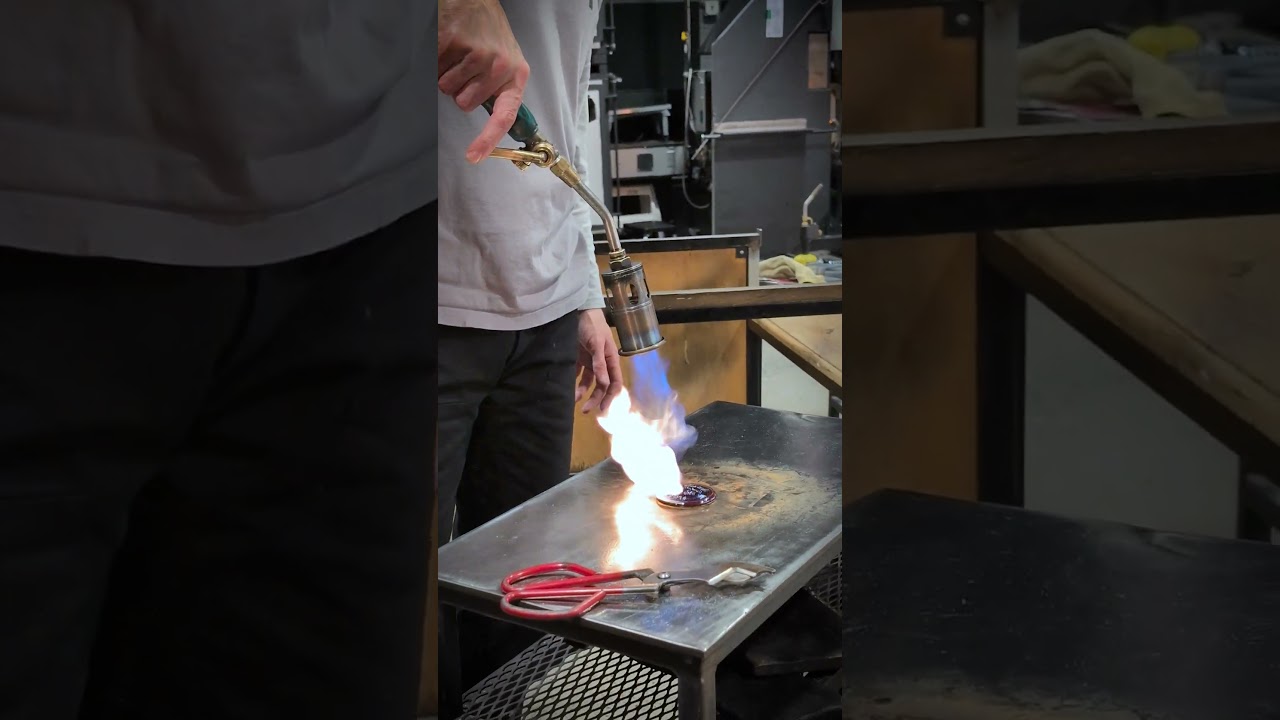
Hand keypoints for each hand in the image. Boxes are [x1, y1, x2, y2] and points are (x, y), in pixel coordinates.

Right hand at [438, 0, 530, 162]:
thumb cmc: (489, 33)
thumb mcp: (506, 63)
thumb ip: (500, 92)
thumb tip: (497, 128)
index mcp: (516, 75)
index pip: (504, 116)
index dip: (487, 140)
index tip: (474, 156)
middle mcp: (500, 66)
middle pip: (464, 104)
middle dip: (460, 89)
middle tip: (467, 67)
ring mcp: (478, 55)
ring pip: (447, 88)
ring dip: (447, 73)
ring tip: (459, 53)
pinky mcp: (455, 43)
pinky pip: (435, 69)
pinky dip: (437, 61)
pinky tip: (449, 45)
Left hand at [576, 309, 623, 413]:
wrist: (578, 310)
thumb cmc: (591, 324)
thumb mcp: (596, 343)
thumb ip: (599, 363)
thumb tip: (604, 384)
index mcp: (610, 360)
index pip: (614, 383)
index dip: (610, 397)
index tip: (602, 409)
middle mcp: (602, 363)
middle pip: (601, 386)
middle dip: (594, 399)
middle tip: (585, 410)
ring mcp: (589, 361)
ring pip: (588, 382)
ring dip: (581, 392)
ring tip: (572, 400)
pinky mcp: (577, 358)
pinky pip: (576, 374)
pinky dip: (573, 382)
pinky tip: (566, 389)